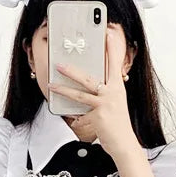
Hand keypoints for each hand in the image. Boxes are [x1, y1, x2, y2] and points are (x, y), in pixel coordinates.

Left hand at [49, 26, 136, 159]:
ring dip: (63, 89)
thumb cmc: (118, 123)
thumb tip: (91, 86)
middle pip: (89, 78)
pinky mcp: (98, 116)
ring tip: (51, 84)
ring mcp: (105, 104)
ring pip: (79, 94)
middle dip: (72, 71)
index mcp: (117, 87)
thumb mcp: (114, 103)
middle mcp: (112, 93)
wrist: (124, 142)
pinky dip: (73, 115)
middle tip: (59, 64)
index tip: (109, 34)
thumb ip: (104, 93)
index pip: (114, 64)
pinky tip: (67, 114)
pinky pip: (80, 113)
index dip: (111, 49)